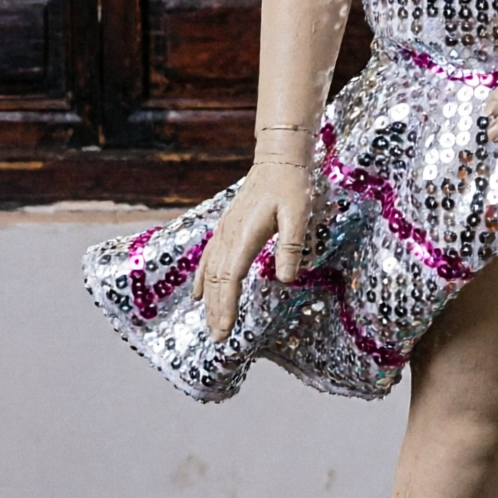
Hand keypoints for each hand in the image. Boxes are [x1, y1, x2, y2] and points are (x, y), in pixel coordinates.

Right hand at [194, 155, 312, 342]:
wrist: (277, 159)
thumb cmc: (291, 185)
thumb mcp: (298, 214)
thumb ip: (291, 246)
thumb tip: (286, 280)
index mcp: (245, 235)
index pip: (232, 279)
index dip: (228, 306)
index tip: (226, 330)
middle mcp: (229, 235)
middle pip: (218, 280)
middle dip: (217, 311)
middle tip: (218, 338)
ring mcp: (225, 231)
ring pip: (212, 272)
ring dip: (210, 300)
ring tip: (210, 324)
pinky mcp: (227, 227)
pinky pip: (209, 258)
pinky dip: (203, 279)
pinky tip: (199, 293)